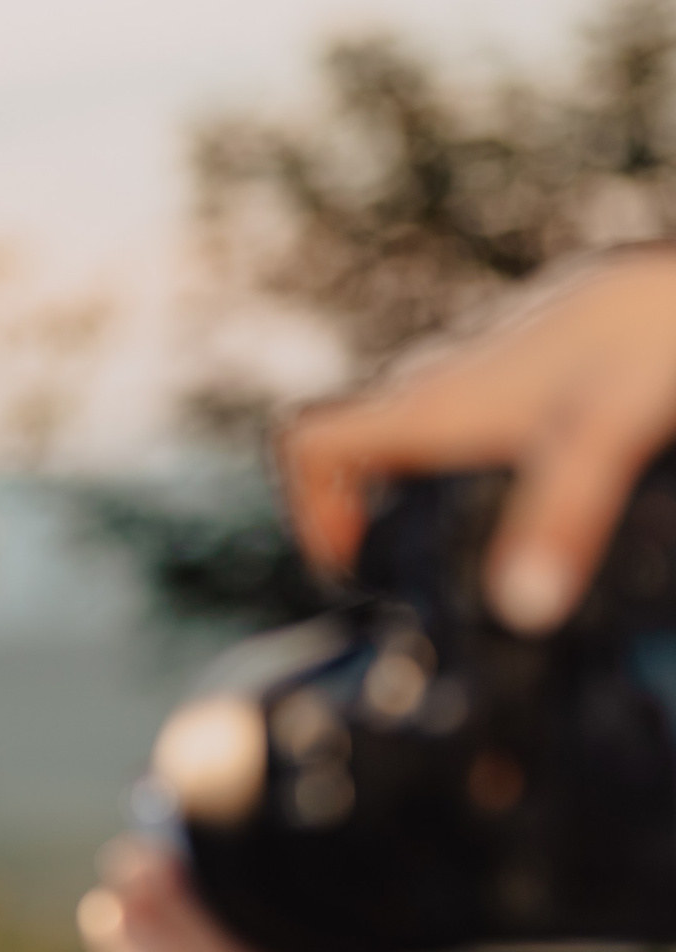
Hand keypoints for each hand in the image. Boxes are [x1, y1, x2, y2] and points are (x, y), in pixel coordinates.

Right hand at [280, 246, 675, 632]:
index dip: (308, 507)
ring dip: (418, 493)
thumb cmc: (646, 339)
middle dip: (368, 518)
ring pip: (410, 437)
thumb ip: (561, 519)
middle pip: (355, 452)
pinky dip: (469, 466)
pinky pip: (460, 423)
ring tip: (481, 549)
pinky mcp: (516, 371)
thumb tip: (522, 611)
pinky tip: (538, 493)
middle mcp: (435, 385)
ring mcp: (473, 374)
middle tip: (424, 577)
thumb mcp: (603, 438)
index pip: (309, 443)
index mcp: (430, 406)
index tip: (358, 561)